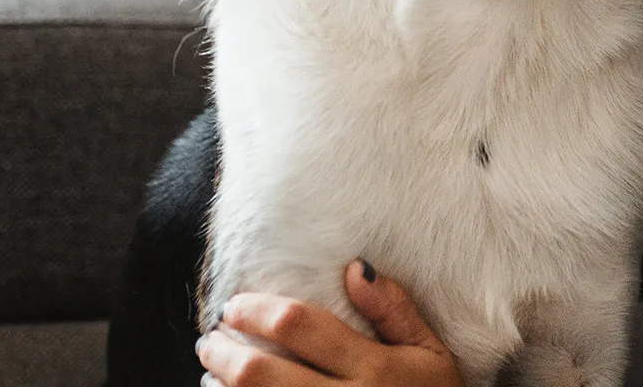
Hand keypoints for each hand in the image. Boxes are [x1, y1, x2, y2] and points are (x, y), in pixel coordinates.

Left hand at [197, 260, 462, 386]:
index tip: (236, 306)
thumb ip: (395, 310)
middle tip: (211, 338)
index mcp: (374, 368)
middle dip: (224, 351)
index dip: (258, 311)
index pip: (300, 326)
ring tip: (215, 371)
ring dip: (222, 386)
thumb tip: (355, 268)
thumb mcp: (432, 353)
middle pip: (261, 372)